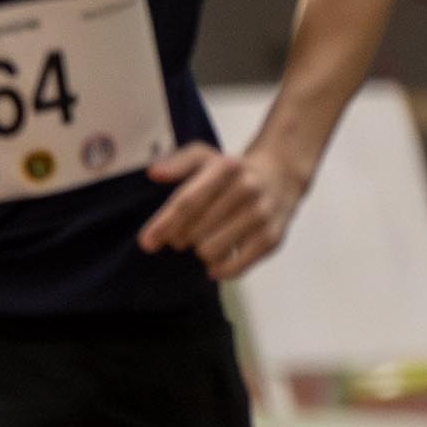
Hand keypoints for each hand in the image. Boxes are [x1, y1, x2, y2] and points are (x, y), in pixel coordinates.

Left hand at [137, 142, 306, 279]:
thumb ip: (177, 163)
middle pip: (196, 230)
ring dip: (200, 251)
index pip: (188, 201)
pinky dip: (220, 270)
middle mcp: (248, 189)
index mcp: (226, 168)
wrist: (280, 176)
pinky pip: (235, 266)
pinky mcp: (272, 237)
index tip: (147, 243)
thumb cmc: (231, 172)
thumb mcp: (204, 156)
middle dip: (180, 238)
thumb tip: (154, 173)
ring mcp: (262, 214)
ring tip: (204, 241)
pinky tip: (215, 264)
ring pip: (211, 251)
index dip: (164, 224)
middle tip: (182, 236)